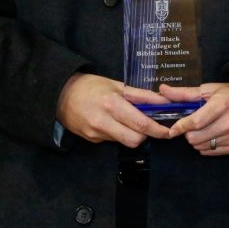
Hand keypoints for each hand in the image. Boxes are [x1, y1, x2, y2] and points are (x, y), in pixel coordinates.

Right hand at [56, 72, 173, 147]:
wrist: (60, 95)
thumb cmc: (92, 86)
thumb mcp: (118, 85)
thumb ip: (142, 95)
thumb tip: (164, 101)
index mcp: (112, 104)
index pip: (140, 124)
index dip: (157, 130)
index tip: (168, 131)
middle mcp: (103, 122)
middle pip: (134, 140)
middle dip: (146, 135)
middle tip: (149, 126)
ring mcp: (96, 133)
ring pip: (124, 142)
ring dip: (132, 134)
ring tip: (130, 121)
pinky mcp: (91, 140)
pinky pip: (113, 141)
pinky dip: (119, 134)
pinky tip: (114, 123)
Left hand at [161, 83, 228, 155]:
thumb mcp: (209, 90)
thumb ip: (184, 93)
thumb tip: (163, 90)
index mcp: (221, 105)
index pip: (195, 122)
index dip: (180, 127)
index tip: (173, 130)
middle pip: (195, 138)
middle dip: (189, 133)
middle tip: (193, 125)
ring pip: (201, 147)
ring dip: (197, 140)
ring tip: (203, 129)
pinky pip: (211, 153)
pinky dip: (206, 146)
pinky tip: (211, 135)